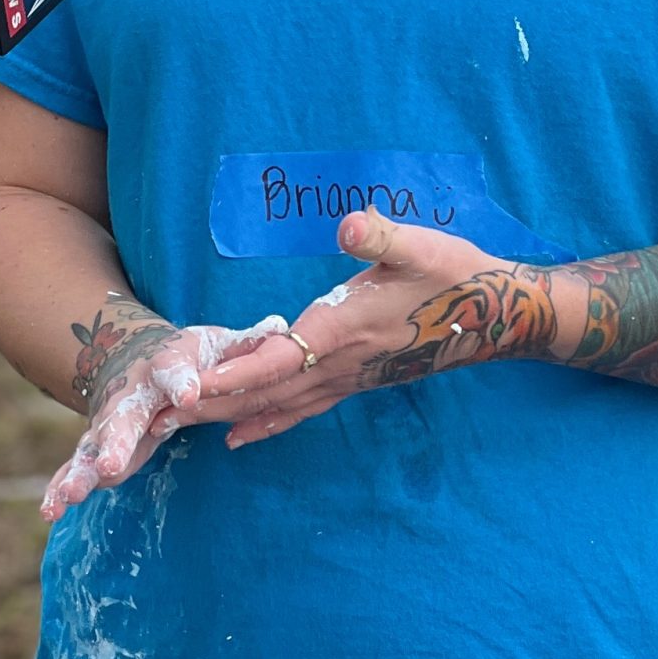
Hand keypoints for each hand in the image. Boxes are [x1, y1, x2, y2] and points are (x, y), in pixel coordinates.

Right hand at [43, 304, 288, 521]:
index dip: (182, 381)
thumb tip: (282, 328)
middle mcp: (131, 394)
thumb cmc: (187, 355)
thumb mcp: (216, 344)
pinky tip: (51, 511)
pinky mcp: (96, 447)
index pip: (175, 372)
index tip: (190, 393)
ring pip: (92, 447)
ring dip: (81, 472)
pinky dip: (62, 486)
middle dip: (116, 440)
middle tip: (112, 463)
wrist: (131, 355)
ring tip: (68, 498)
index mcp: (165, 366)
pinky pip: (76, 467)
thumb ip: (245, 344)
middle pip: (122, 416)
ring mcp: (109, 422)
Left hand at [183, 208, 558, 447]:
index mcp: (347, 330)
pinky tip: (240, 434)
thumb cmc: (457, 275)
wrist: (498, 315)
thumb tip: (349, 224)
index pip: (281, 358)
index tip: (193, 386)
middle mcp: (342, 364)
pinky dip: (266, 421)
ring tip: (181, 426)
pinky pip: (301, 409)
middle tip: (159, 417)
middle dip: (212, 403)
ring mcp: (350, 378)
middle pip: (266, 392)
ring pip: (279, 406)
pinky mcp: (357, 381)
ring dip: (229, 415)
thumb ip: (381, 236)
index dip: (237, 374)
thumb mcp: (422, 246)